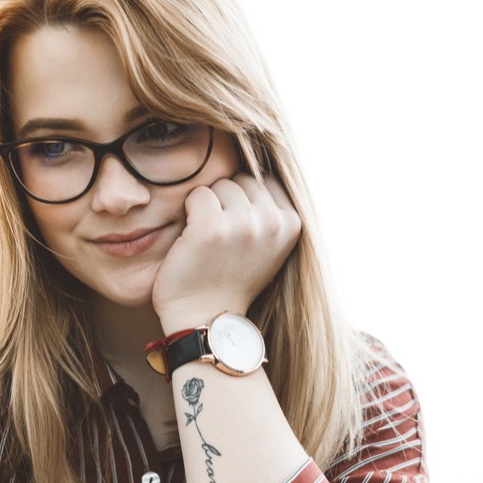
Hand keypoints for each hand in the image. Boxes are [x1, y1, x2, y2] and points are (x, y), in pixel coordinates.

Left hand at [151, 173, 300, 330]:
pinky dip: (189, 213)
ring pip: (218, 185)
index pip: (264, 180)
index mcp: (292, 224)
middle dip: (226, 202)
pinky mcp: (211, 227)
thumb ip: (271, 210)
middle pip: (240, 179)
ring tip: (209, 241)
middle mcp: (272, 222)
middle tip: (221, 239)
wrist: (206, 319)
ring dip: (207, 207)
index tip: (238, 231)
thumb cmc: (231, 279)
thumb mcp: (268, 245)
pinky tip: (193, 239)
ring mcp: (243, 224)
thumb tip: (259, 164)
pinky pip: (197, 194)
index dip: (244, 200)